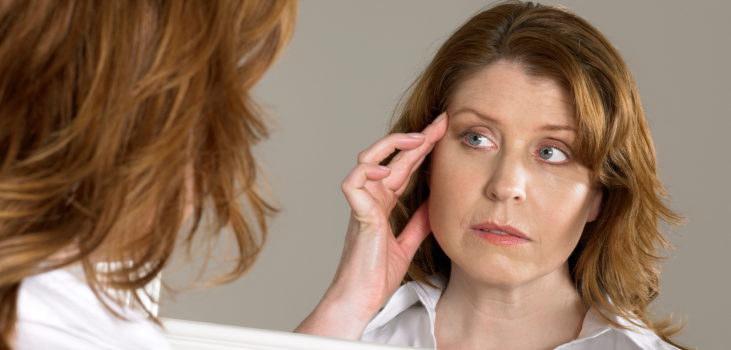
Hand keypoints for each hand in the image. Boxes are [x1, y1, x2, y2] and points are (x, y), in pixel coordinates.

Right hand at [295, 112, 447, 338]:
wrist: (362, 299)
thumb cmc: (376, 275)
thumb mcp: (408, 243)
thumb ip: (418, 221)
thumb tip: (435, 202)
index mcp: (383, 203)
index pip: (403, 166)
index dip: (422, 148)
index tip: (442, 131)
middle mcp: (371, 198)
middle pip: (392, 157)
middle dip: (416, 137)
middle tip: (440, 123)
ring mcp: (362, 204)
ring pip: (367, 159)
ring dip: (392, 145)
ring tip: (417, 138)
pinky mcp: (357, 215)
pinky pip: (354, 182)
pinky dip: (367, 170)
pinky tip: (387, 168)